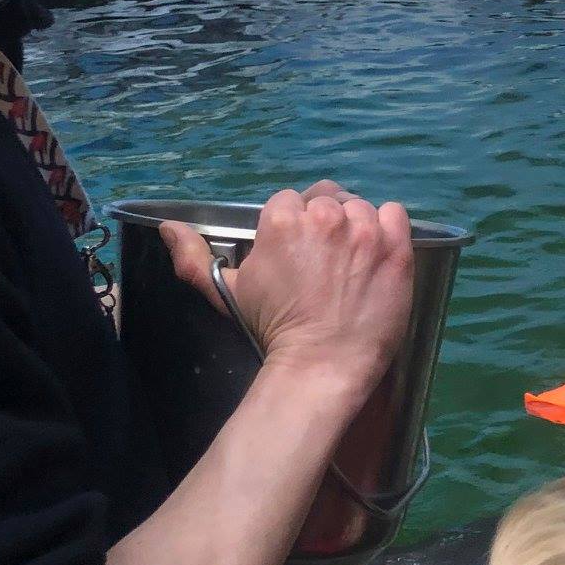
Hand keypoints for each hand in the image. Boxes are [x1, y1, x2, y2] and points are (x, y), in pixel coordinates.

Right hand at [162, 185, 413, 409]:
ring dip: (355, 225)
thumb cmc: (272, 330)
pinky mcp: (396, 246)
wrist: (322, 365)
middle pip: (326, 198)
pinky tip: (377, 254)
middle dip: (323, 221)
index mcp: (282, 220)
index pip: (289, 202)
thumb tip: (168, 226)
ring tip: (351, 261)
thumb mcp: (226, 292)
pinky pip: (396, 214)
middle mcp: (325, 215)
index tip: (296, 253)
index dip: (292, 226)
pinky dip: (388, 228)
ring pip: (360, 206)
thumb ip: (194, 257)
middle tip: (325, 258)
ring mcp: (365, 229)